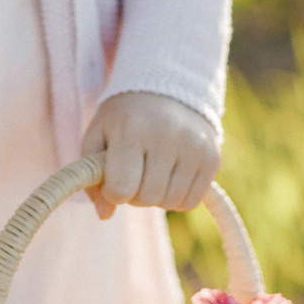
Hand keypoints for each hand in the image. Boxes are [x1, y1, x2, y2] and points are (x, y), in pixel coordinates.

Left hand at [79, 91, 220, 220]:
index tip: (112, 178)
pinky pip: (191, 202)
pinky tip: (170, 175)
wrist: (166, 88)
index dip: (112, 191)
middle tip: (133, 172)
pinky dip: (176, 197)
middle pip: (146, 199)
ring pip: (170, 203)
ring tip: (151, 171)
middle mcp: (166, 136)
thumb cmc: (124, 118)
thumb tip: (105, 215)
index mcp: (131, 128)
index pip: (120, 188)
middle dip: (134, 194)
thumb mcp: (97, 136)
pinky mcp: (212, 157)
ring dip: (156, 197)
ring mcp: (194, 146)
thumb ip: (91, 176)